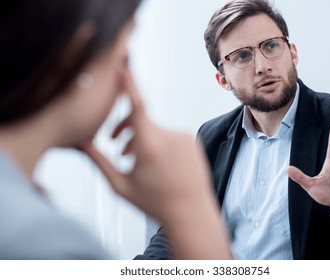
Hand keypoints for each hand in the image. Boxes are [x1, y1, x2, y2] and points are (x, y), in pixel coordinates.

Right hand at [81, 69, 230, 258]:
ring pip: (154, 128)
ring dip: (142, 138)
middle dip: (125, 128)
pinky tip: (158, 162)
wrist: (192, 212)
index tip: (123, 67)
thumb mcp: (121, 186)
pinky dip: (158, 141)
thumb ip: (99, 162)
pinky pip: (168, 133)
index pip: (137, 106)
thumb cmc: (154, 203)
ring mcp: (183, 136)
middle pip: (140, 119)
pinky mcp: (192, 138)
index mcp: (150, 146)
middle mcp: (169, 135)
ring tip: (135, 159)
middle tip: (114, 144)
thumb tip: (82, 144)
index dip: (129, 85)